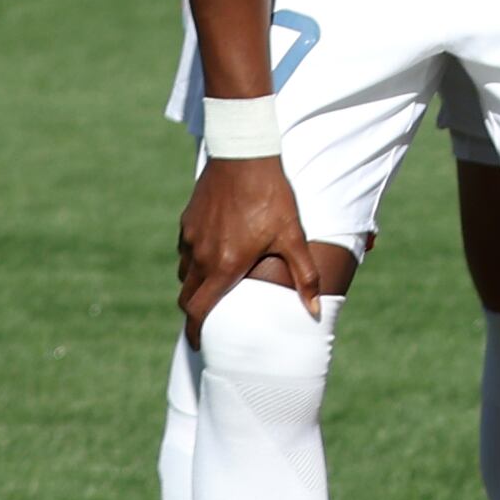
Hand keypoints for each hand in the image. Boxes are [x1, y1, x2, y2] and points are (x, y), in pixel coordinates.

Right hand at [175, 155, 314, 340]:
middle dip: (194, 312)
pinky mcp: (187, 222)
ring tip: (214, 286)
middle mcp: (201, 256)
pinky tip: (214, 252)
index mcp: (224, 266)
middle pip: (187, 297)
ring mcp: (190, 238)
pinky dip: (195, 260)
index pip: (199, 310)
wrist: (243, 156)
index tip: (199, 343)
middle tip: (205, 320)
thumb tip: (315, 310)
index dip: (195, 331)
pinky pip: (186, 250)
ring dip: (196, 284)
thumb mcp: (292, 236)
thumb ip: (304, 275)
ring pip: (185, 273)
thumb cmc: (272, 197)